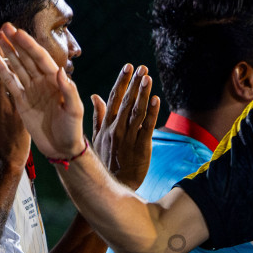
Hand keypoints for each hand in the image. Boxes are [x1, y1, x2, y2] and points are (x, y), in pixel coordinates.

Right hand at [0, 23, 87, 162]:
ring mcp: (31, 90)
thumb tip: (62, 71)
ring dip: (7, 52)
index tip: (18, 33)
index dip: (29, 45)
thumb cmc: (72, 129)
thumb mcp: (74, 111)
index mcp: (56, 81)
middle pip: (27, 58)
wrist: (61, 148)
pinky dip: (2, 71)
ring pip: (17, 67)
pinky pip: (10, 83)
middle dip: (15, 43)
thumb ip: (69, 91)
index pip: (40, 58)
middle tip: (3, 27)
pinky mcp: (22, 101)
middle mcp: (42, 82)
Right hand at [91, 63, 159, 189]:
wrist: (114, 185)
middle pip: (126, 102)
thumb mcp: (97, 138)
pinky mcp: (141, 147)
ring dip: (142, 94)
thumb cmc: (106, 161)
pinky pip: (147, 127)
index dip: (121, 82)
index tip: (128, 67)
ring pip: (136, 111)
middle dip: (134, 84)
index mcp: (107, 125)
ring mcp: (128, 137)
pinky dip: (152, 113)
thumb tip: (95, 96)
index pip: (114, 98)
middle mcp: (117, 129)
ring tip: (148, 78)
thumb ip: (98, 116)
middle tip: (141, 67)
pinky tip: (156, 100)